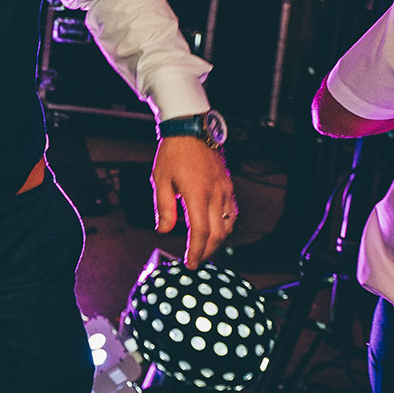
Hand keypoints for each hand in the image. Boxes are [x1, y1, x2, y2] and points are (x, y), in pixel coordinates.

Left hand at [152, 135, 235, 265]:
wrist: (191, 129)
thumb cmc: (173, 153)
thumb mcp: (161, 180)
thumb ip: (164, 207)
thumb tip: (163, 230)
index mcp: (197, 194)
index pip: (201, 231)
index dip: (197, 251)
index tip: (190, 263)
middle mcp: (215, 193)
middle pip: (218, 233)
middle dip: (208, 251)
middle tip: (196, 261)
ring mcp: (225, 189)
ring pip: (228, 224)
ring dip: (218, 241)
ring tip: (205, 249)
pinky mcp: (228, 185)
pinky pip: (232, 212)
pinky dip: (226, 226)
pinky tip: (217, 230)